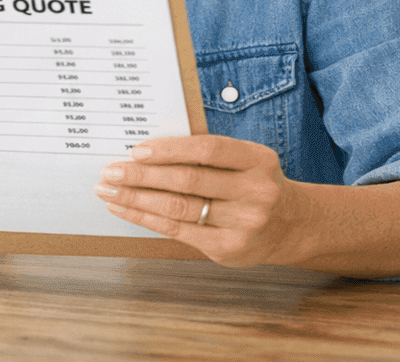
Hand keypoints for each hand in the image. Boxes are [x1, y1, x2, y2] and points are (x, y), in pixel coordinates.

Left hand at [94, 134, 309, 267]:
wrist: (291, 226)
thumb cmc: (252, 183)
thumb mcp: (244, 160)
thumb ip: (206, 154)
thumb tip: (145, 149)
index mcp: (258, 160)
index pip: (208, 150)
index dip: (169, 149)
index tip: (136, 150)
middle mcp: (256, 192)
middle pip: (188, 181)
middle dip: (141, 176)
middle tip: (110, 171)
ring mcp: (244, 223)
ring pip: (178, 208)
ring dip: (135, 198)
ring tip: (108, 190)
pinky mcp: (229, 249)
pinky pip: (178, 231)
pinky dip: (145, 218)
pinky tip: (125, 209)